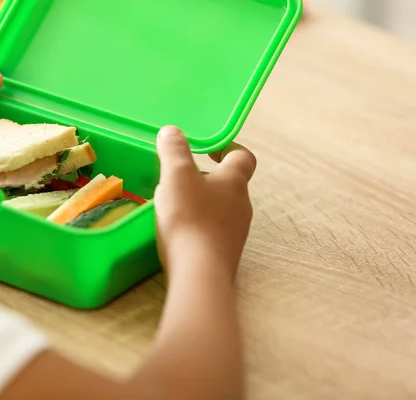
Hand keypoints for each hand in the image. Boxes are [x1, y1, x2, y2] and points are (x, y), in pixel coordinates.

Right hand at [155, 126, 255, 282]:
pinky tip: (179, 235)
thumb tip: (173, 131)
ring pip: (221, 210)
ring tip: (174, 206)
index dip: (229, 148)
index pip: (243, 157)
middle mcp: (242, 206)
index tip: (209, 149)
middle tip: (181, 179)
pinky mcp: (225, 255)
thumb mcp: (176, 177)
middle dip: (207, 179)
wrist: (200, 273)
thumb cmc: (190, 217)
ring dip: (201, 204)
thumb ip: (174, 151)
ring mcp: (236, 234)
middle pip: (229, 185)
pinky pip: (213, 233)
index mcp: (234, 183)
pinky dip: (198, 227)